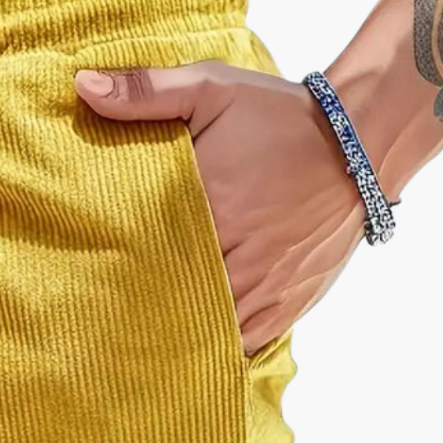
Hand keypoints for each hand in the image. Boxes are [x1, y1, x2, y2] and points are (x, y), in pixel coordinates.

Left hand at [74, 61, 369, 356]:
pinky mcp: (290, 302)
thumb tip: (83, 86)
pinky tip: (194, 356)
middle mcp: (238, 257)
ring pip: (211, 333)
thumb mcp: (212, 88)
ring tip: (143, 350)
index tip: (88, 288)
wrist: (360, 140)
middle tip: (105, 328)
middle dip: (144, 315)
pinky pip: (248, 344)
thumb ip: (146, 92)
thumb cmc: (279, 116)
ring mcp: (267, 287)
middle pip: (176, 303)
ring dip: (180, 339)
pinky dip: (221, 351)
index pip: (146, 259)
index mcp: (210, 209)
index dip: (116, 278)